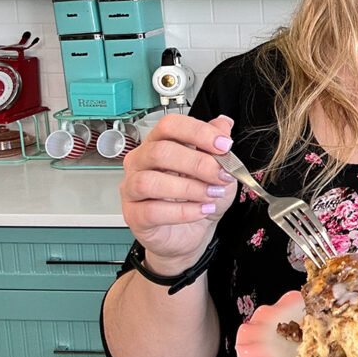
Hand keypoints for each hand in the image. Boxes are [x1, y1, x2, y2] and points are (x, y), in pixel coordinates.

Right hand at [119, 113, 236, 273]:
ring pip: (150, 181)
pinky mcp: (134, 215)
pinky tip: (201, 210)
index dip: (198, 132)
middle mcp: (141, 162)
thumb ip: (217, 147)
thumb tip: (224, 124)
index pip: (170, 125)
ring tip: (211, 195)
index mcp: (159, 142)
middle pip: (160, 151)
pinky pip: (152, 211)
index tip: (224, 145)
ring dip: (188, 188)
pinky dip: (182, 212)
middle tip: (221, 175)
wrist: (193, 232)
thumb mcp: (217, 169)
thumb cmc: (199, 196)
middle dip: (198, 163)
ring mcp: (132, 188)